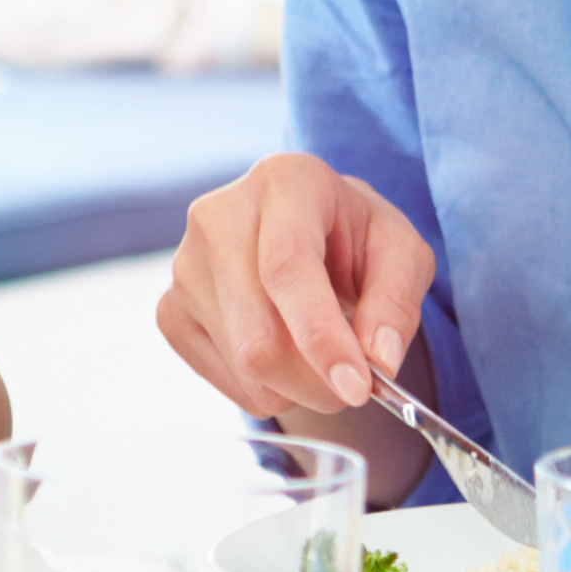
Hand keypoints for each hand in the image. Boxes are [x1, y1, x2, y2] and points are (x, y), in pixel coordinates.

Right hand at [160, 152, 437, 418]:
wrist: (305, 229)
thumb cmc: (355, 238)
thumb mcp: (400, 254)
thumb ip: (396, 302)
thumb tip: (378, 361)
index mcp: (284, 183)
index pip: (287, 267)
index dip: (320, 335)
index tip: (357, 387)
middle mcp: (218, 218)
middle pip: (259, 336)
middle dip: (317, 380)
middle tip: (355, 384)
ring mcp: (185, 267)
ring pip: (244, 367)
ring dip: (299, 386)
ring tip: (319, 349)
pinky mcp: (170, 312)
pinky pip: (226, 382)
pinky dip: (270, 388)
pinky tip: (285, 351)